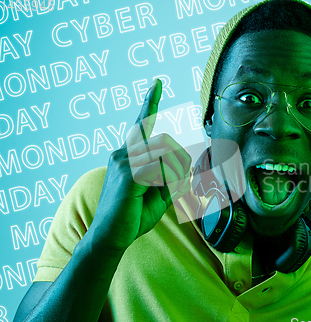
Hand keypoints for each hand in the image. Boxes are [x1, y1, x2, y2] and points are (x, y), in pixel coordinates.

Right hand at [91, 79, 191, 252]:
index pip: (141, 124)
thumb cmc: (133, 216)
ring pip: (166, 153)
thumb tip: (187, 166)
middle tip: (174, 184)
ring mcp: (123, 161)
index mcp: (127, 154)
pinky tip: (150, 194)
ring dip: (174, 174)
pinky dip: (167, 182)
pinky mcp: (128, 173)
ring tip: (162, 192)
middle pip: (166, 141)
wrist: (111, 236)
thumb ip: (171, 178)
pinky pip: (161, 168)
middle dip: (179, 162)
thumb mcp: (158, 194)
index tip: (157, 83)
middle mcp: (123, 152)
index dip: (150, 102)